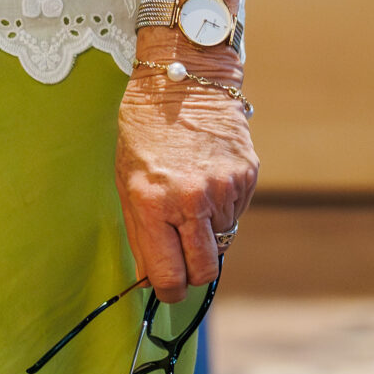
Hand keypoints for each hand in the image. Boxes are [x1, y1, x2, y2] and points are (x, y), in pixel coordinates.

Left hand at [115, 62, 257, 304]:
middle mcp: (191, 200)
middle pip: (204, 270)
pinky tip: (208, 179)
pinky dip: (223, 207)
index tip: (167, 290)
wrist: (182, 82)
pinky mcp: (246, 177)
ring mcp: (223, 189)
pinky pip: (236, 213)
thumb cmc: (145, 131)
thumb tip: (148, 278)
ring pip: (222, 240)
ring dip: (207, 231)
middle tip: (183, 260)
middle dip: (193, 273)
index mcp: (152, 203)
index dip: (169, 291)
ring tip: (191, 197)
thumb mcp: (126, 179)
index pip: (169, 275)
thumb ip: (139, 232)